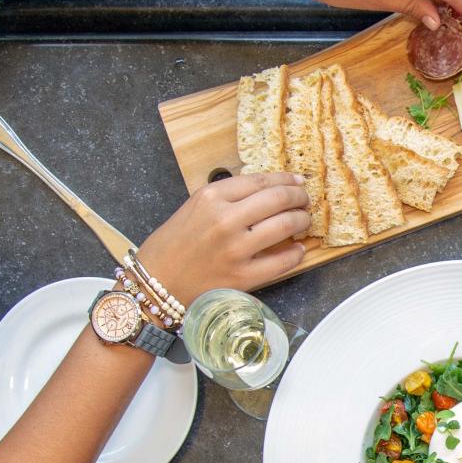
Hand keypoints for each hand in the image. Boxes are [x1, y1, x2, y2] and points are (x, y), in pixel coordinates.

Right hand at [135, 172, 308, 304]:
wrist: (157, 283)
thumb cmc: (174, 244)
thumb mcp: (195, 206)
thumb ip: (228, 197)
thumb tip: (267, 190)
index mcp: (211, 197)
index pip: (259, 180)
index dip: (284, 180)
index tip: (296, 181)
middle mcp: (225, 220)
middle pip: (277, 199)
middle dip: (298, 197)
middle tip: (304, 200)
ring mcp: (235, 249)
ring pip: (285, 225)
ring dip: (301, 220)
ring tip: (303, 220)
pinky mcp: (243, 276)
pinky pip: (282, 262)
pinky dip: (296, 253)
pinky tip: (298, 249)